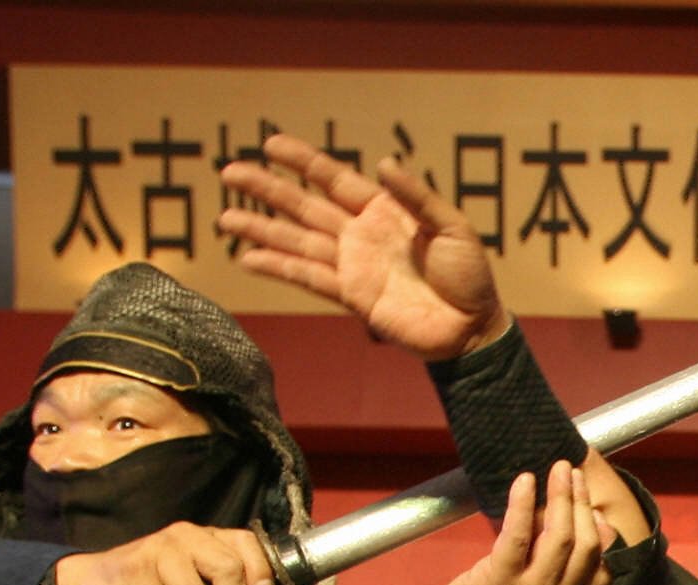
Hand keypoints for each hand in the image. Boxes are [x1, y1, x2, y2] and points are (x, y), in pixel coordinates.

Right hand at [217, 134, 509, 361]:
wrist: (472, 329)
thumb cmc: (470, 275)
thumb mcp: (452, 227)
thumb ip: (417, 197)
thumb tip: (383, 163)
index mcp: (384, 210)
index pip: (334, 178)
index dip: (302, 161)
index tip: (269, 143)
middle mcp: (361, 234)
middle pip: (304, 206)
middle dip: (267, 189)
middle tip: (228, 172)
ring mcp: (353, 265)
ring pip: (297, 241)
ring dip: (261, 229)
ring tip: (225, 218)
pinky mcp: (352, 296)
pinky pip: (308, 278)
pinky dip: (279, 268)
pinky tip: (248, 258)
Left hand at [422, 461, 611, 584]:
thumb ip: (557, 565)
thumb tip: (564, 517)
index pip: (607, 566)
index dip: (605, 532)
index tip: (595, 506)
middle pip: (587, 543)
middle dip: (582, 502)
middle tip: (571, 471)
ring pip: (560, 537)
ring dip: (562, 497)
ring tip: (557, 470)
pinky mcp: (500, 581)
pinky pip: (518, 536)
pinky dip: (523, 505)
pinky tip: (525, 481)